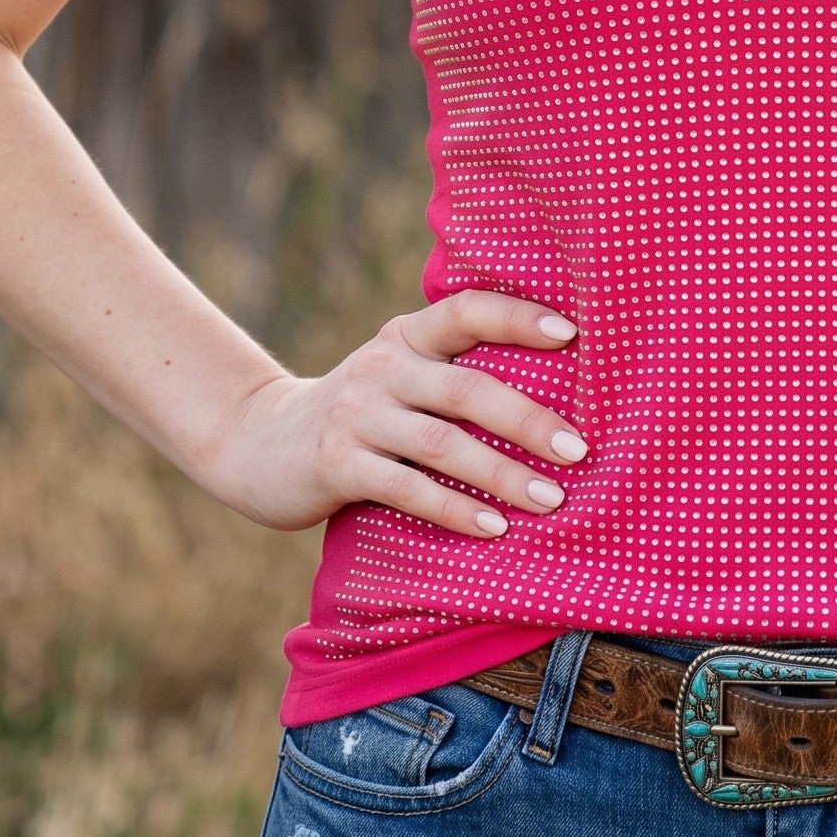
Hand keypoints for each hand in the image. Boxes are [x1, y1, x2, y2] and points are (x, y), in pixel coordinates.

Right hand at [203, 290, 586, 536]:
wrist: (257, 443)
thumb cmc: (360, 412)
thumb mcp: (399, 375)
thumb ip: (452, 372)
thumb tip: (558, 391)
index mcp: (407, 335)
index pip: (467, 310)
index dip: (518, 317)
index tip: (572, 333)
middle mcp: (383, 366)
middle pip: (467, 388)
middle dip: (528, 420)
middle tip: (578, 450)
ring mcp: (357, 415)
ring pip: (442, 443)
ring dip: (501, 474)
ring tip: (551, 498)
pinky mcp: (335, 464)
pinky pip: (405, 488)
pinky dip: (454, 509)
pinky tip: (493, 527)